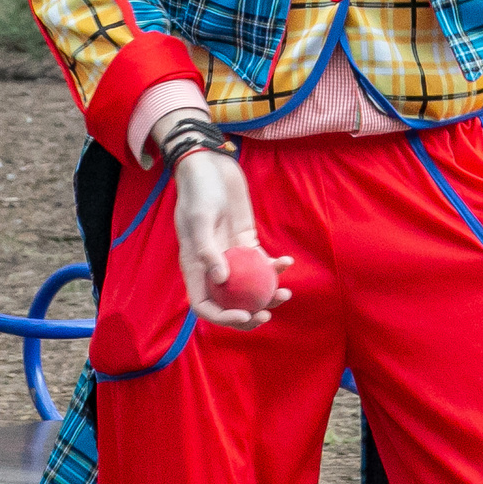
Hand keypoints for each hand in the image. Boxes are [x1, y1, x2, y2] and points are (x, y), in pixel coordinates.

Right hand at [153, 113, 293, 330]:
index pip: (204, 305)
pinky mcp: (246, 242)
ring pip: (249, 286)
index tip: (246, 315)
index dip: (223, 317)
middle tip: (268, 315)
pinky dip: (274, 265)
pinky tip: (287, 261)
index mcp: (195, 268)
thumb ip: (208, 250)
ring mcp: (231, 256)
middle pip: (229, 302)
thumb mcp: (199, 219)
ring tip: (286, 293)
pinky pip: (261, 262)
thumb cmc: (199, 191)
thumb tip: (222, 280)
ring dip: (268, 293)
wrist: (209, 166)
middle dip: (249, 314)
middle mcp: (212, 266)